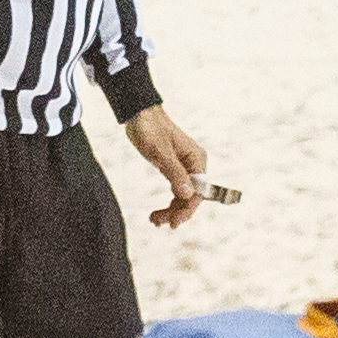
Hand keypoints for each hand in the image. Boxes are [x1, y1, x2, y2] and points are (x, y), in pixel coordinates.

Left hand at [124, 105, 230, 228]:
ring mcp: (185, 168)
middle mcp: (194, 165)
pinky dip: (167, 203)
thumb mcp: (160, 152)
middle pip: (191, 197)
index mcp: (197, 160)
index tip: (174, 222)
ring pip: (182, 197)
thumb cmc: (150, 129)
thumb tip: (187, 196)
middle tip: (159, 223)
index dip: (187, 209)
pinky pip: (175, 191)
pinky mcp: (174, 169)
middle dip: (176, 212)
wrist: (139, 114)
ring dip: (170, 211)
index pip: (198, 192)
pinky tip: (157, 213)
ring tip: (154, 220)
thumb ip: (174, 174)